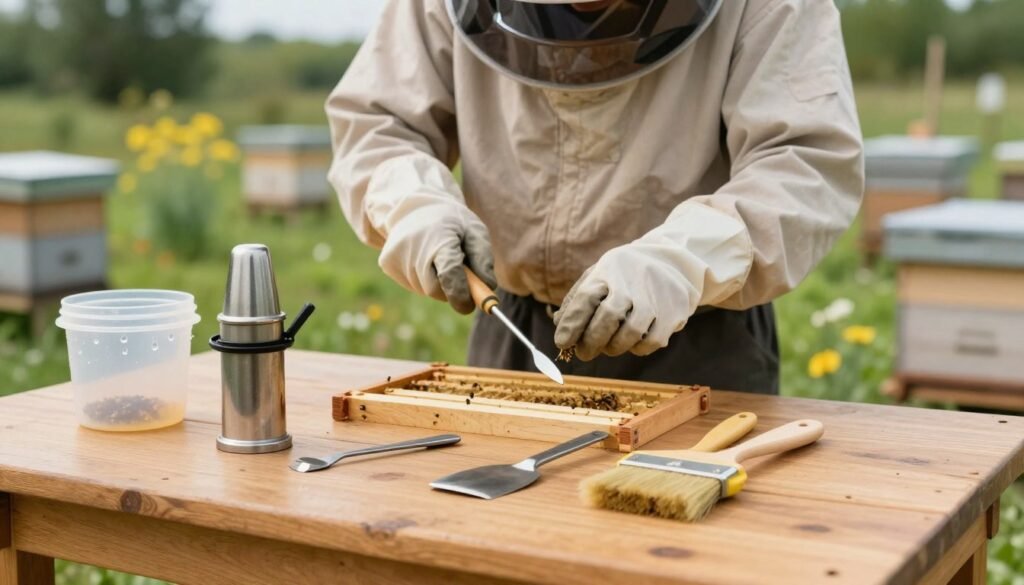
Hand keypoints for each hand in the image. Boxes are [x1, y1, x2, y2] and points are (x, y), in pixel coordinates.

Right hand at [378, 203, 495, 314]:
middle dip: (449, 290)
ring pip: (423, 288)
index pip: (449, 275)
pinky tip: (423, 258)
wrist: (414, 205)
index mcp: (439, 238)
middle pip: (434, 289)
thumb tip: (488, 288)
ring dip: (437, 282)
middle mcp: (414, 248)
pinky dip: (422, 278)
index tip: (470, 305)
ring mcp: (396, 257)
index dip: (461, 295)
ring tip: (438, 257)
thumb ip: (483, 259)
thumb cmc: (451, 221)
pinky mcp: (387, 263)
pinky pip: (412, 284)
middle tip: (459, 277)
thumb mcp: (474, 231)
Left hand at [552, 244, 700, 360]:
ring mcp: (655, 296)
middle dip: (592, 341)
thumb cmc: (624, 274)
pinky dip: (638, 349)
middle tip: (583, 353)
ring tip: (609, 347)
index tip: (561, 343)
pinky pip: (652, 341)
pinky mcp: (674, 311)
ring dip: (614, 347)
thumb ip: (577, 299)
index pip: (586, 298)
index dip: (572, 323)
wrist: (672, 261)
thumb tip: (558, 323)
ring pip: (631, 332)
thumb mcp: (599, 275)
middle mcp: (632, 281)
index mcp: (608, 271)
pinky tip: (633, 343)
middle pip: (609, 316)